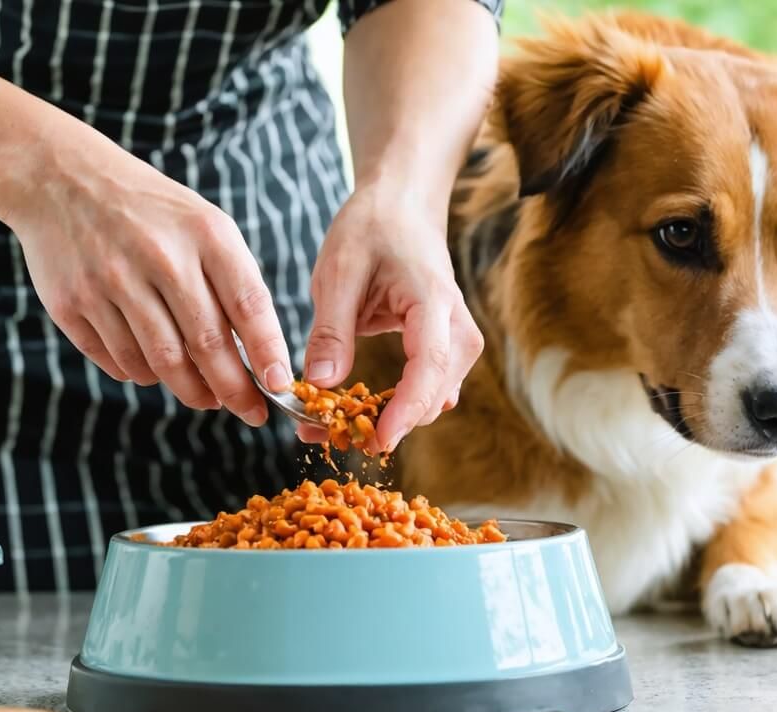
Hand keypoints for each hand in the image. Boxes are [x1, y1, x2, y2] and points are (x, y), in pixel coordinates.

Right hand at [6, 132, 290, 426]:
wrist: (61, 179)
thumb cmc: (151, 213)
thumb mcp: (203, 226)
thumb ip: (232, 283)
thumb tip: (259, 357)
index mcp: (204, 234)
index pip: (248, 304)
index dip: (268, 352)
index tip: (279, 386)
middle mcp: (159, 255)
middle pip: (206, 343)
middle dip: (233, 389)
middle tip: (249, 411)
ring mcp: (111, 280)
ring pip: (161, 361)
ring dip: (189, 389)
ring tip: (205, 396)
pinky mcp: (72, 302)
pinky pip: (118, 360)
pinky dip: (141, 374)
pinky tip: (153, 371)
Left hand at [301, 185, 484, 451]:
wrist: (402, 205)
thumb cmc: (371, 228)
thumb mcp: (339, 272)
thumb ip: (331, 331)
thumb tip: (320, 386)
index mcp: (432, 301)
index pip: (428, 366)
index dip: (405, 409)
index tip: (377, 440)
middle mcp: (456, 325)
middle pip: (435, 391)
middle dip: (390, 423)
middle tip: (331, 439)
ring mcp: (456, 338)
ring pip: (434, 395)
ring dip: (390, 417)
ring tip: (334, 428)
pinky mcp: (444, 346)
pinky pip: (428, 386)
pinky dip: (396, 404)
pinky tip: (358, 412)